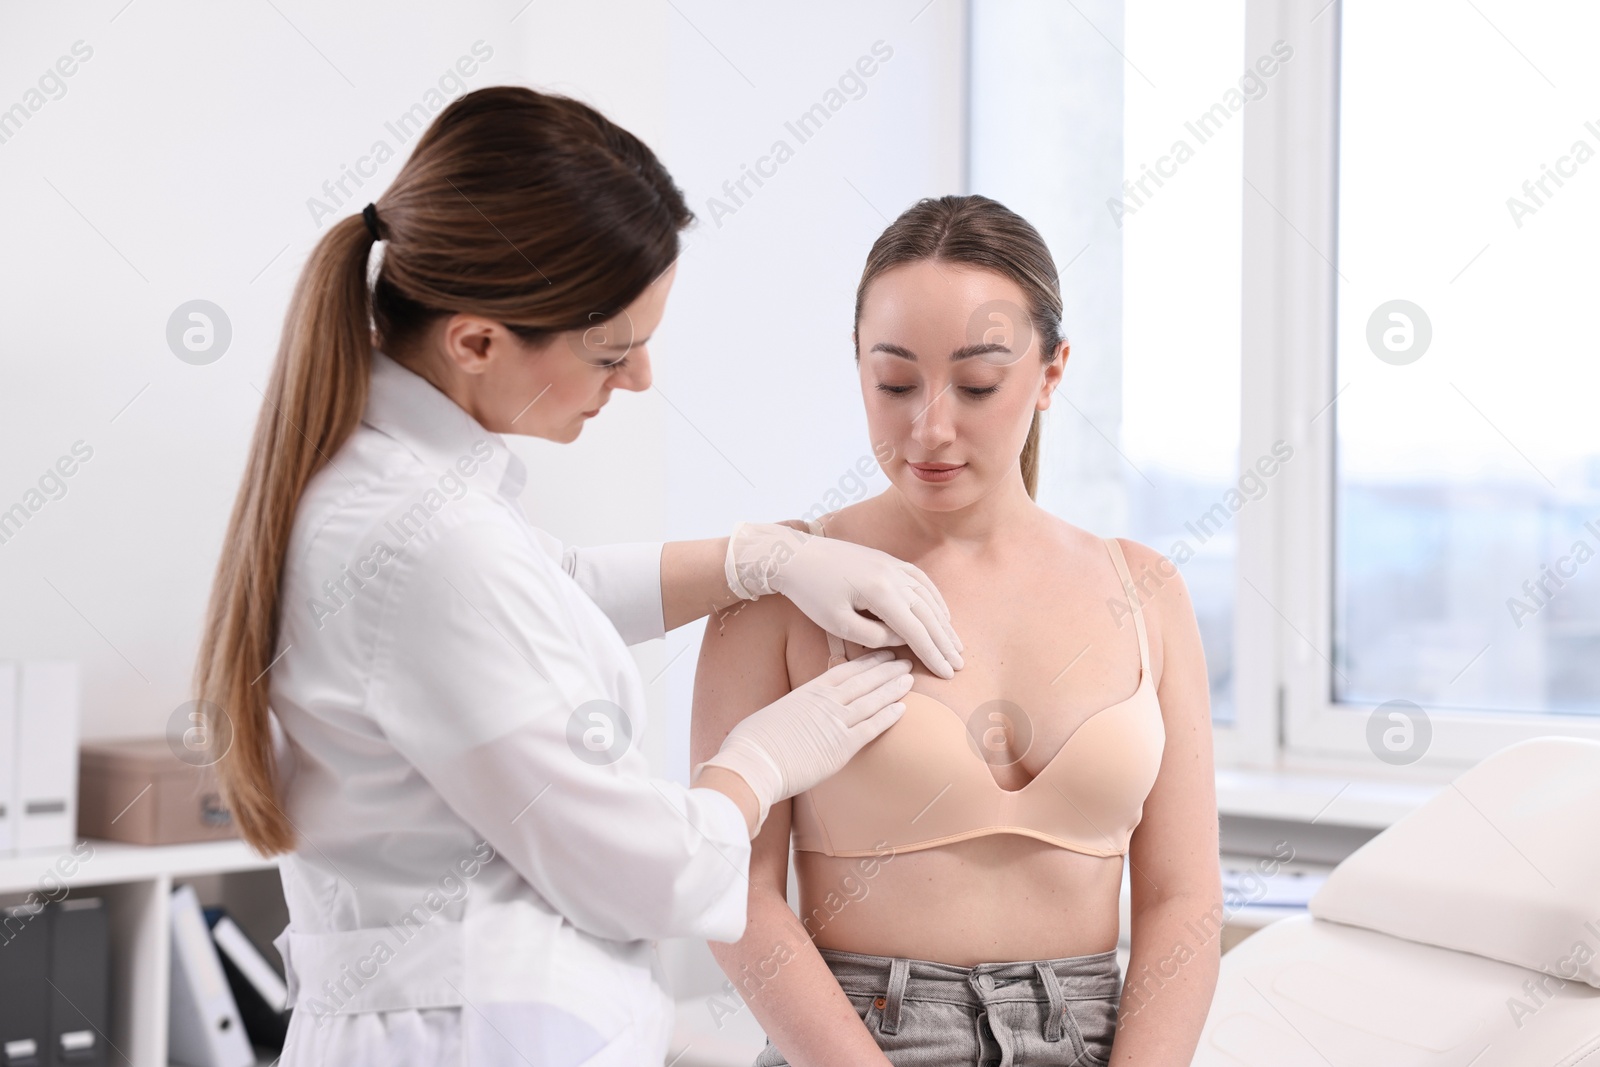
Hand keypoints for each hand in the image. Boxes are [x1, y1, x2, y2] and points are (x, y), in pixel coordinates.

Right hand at [692, 650, 913, 833]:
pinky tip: (903, 708)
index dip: (866, 662)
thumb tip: (792, 714)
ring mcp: (835, 723)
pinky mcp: (841, 747)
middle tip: (904, 661)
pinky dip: (888, 716)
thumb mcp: (773, 714)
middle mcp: (825, 702)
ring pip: (872, 700)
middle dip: (886, 670)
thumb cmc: (752, 742)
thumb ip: (792, 710)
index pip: (844, 671)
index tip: (881, 656)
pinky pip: (871, 728)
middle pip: (863, 681)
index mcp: (808, 692)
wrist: (752, 763)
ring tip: (909, 679)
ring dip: (892, 689)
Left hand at [724, 521, 964, 678]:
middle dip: (944, 641)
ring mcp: (892, 565)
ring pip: (928, 597)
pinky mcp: (887, 560)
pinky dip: (934, 598)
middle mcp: (893, 576)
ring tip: (955, 643)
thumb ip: (874, 636)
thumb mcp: (838, 623)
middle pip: (928, 614)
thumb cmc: (810, 591)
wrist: (795, 555)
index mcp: (881, 592)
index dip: (933, 654)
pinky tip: (941, 612)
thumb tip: (902, 639)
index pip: (916, 630)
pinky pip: (920, 580)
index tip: (947, 673)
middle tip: (959, 664)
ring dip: (943, 622)